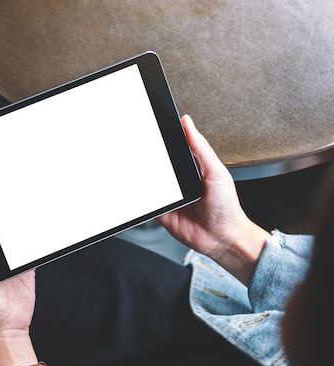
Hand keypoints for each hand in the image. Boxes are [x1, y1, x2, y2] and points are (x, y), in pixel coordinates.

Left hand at [0, 210, 35, 339]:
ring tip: (27, 201)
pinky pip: (32, 245)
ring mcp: (9, 257)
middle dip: (2, 209)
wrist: (7, 329)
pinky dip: (36, 235)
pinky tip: (41, 223)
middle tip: (9, 187)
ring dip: (20, 220)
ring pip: (15, 231)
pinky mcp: (26, 264)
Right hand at [158, 115, 269, 283]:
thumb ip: (201, 149)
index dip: (166, 136)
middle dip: (151, 155)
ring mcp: (169, 194)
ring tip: (143, 170)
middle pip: (159, 161)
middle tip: (144, 148)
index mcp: (194, 165)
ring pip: (150, 179)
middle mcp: (180, 179)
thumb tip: (188, 124)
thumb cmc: (226, 208)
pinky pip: (147, 199)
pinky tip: (143, 190)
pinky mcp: (161, 208)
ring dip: (145, 176)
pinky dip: (142, 195)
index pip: (176, 145)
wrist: (221, 238)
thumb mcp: (216, 173)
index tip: (155, 126)